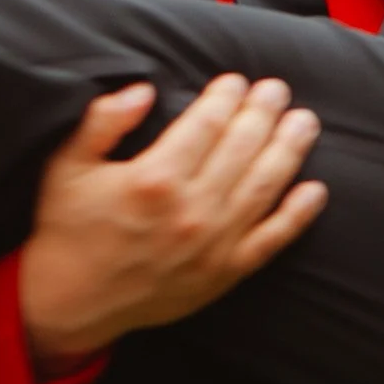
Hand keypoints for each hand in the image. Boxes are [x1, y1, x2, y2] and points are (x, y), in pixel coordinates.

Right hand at [17, 75, 326, 370]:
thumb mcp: (67, 164)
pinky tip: (315, 190)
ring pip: (264, 186)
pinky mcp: (223, 273)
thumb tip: (142, 90)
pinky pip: (271, 240)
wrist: (70, 302)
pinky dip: (297, 215)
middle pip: (242, 147)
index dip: (227, 97)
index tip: (238, 81)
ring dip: (289, 150)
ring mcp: (212, 244)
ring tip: (305, 123)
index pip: (206, 124)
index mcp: (153, 178)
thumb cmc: (68, 228)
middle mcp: (190, 210)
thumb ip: (102, 121)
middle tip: (278, 90)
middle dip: (264, 113)